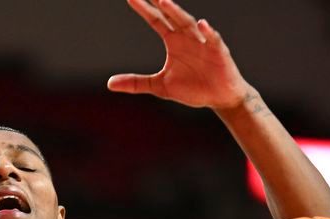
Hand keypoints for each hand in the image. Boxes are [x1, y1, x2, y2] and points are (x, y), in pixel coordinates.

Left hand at [108, 0, 251, 110]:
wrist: (219, 98)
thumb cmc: (192, 88)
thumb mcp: (160, 86)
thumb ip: (136, 82)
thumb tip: (109, 83)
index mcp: (173, 41)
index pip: (156, 20)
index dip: (144, 9)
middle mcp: (187, 36)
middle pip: (170, 16)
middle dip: (159, 3)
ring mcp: (203, 42)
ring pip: (188, 23)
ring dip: (177, 12)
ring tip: (164, 1)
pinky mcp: (218, 52)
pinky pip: (212, 39)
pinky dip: (207, 32)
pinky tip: (201, 24)